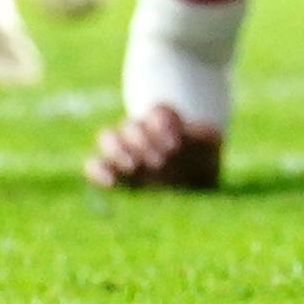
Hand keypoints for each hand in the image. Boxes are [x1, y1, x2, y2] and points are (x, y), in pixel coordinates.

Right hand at [85, 105, 222, 190]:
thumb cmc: (201, 164)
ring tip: (133, 165)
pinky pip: (94, 164)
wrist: (191, 190)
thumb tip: (197, 131)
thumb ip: (206, 136)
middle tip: (160, 161)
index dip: (161, 124)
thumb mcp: (210, 147)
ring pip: (107, 137)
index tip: (174, 144)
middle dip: (142, 140)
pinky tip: (111, 182)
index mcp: (163, 124)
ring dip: (118, 149)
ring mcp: (123, 153)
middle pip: (131, 125)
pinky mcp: (113, 174)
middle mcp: (140, 135)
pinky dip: (97, 169)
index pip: (156, 113)